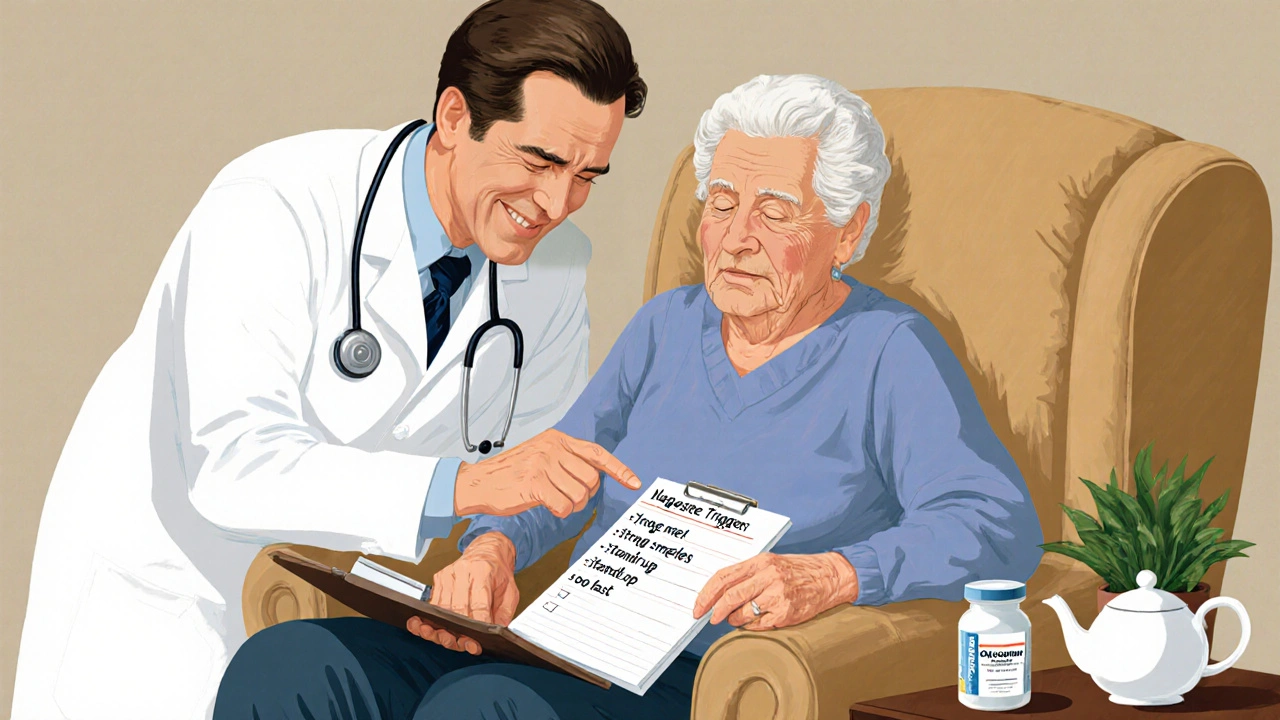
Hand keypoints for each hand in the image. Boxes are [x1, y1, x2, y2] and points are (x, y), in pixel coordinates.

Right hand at [405, 532, 518, 654]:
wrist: (488, 551)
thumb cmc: (498, 572)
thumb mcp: (510, 591)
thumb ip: (504, 614)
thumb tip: (497, 634)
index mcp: (483, 572)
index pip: (478, 604)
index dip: (477, 625)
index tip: (478, 640)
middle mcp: (463, 572)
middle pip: (457, 608)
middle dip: (459, 630)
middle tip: (464, 644)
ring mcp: (448, 575)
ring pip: (441, 608)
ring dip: (443, 627)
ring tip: (448, 640)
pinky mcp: (439, 578)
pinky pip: (434, 603)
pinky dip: (433, 618)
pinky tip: (433, 628)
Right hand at [452, 429, 641, 517]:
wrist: (478, 482)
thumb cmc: (511, 473)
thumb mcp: (540, 454)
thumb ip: (567, 460)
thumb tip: (595, 475)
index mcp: (557, 438)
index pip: (597, 453)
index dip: (619, 469)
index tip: (634, 482)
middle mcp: (552, 448)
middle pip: (591, 479)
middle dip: (584, 495)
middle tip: (566, 496)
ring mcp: (544, 464)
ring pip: (579, 496)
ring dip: (571, 505)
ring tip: (553, 500)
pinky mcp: (535, 484)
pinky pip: (564, 506)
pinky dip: (559, 512)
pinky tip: (546, 506)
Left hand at [692, 552, 859, 630]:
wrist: (829, 577)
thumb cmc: (797, 570)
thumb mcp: (770, 563)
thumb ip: (747, 575)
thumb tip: (719, 594)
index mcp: (760, 561)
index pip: (724, 577)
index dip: (706, 594)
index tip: (698, 607)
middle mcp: (768, 576)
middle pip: (730, 597)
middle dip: (715, 611)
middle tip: (711, 619)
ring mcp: (777, 595)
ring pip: (742, 614)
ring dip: (735, 619)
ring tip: (741, 617)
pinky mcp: (786, 613)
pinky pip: (758, 625)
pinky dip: (753, 625)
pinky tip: (759, 619)